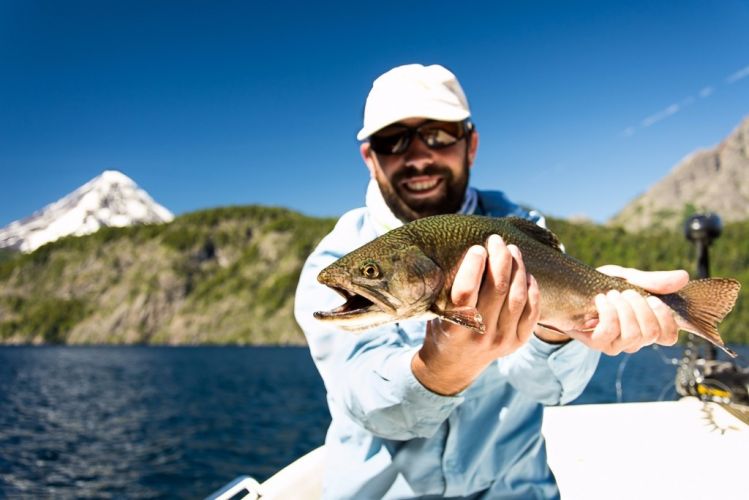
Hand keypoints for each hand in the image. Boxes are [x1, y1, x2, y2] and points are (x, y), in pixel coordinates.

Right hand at [411, 235, 540, 394]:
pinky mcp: (518, 342)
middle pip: (498, 289)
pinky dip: (531, 289)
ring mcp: (502, 341)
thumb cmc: (441, 327)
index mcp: (455, 328)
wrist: (453, 365)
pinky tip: (526, 274)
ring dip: (517, 268)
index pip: (466, 292)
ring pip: (517, 296)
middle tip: (496, 240)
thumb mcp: (435, 310)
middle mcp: (480, 336)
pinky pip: (532, 312)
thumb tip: (467, 248)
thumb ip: (447, 286)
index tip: (477, 248)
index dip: (473, 266)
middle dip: (500, 258)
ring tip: (512, 250)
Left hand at [570, 265, 687, 354]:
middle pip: (651, 333)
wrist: (570, 290)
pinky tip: (601, 300)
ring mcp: (614, 344)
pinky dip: (607, 312)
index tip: (654, 300)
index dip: (666, 320)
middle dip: (641, 307)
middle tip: (628, 292)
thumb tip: (684, 277)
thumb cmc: (602, 286)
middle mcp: (633, 339)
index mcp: (646, 325)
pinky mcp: (596, 342)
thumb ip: (653, 281)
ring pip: (632, 335)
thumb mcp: (628, 278)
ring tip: (613, 294)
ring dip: (623, 309)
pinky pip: (609, 332)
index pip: (669, 337)